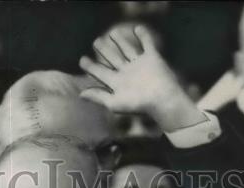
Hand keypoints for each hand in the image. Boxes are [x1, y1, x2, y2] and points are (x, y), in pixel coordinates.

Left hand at [79, 25, 204, 132]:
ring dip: (120, 41)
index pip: (100, 72)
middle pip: (112, 59)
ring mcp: (139, 65)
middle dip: (104, 51)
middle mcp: (127, 72)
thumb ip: (98, 97)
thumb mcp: (114, 103)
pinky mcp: (152, 58)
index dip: (91, 66)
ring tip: (112, 33)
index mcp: (117, 83)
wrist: (162, 99)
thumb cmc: (138, 104)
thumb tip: (81, 94)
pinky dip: (144, 36)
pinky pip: (147, 44)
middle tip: (96, 41)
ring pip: (127, 50)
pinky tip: (138, 28)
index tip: (82, 60)